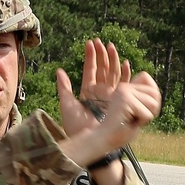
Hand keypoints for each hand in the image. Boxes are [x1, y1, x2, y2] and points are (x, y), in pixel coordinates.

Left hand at [56, 40, 161, 164]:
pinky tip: (125, 63)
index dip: (90, 57)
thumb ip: (64, 87)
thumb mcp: (67, 105)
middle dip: (102, 55)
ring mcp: (110, 97)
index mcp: (88, 92)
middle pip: (103, 70)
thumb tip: (59, 70)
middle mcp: (100, 93)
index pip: (90, 70)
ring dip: (113, 60)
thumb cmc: (77, 128)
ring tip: (111, 46)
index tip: (90, 43)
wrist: (89, 143)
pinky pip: (124, 86)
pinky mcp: (119, 102)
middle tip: (100, 41)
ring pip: (113, 74)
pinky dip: (125, 74)